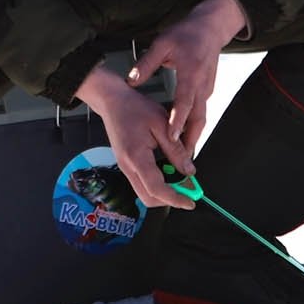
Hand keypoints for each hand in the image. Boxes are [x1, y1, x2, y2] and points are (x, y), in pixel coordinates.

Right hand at [74, 64, 194, 210]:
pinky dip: (157, 184)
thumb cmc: (134, 108)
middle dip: (170, 200)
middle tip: (188, 192)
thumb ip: (176, 150)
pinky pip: (142, 183)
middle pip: (148, 198)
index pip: (156, 189)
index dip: (175, 199)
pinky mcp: (126, 165)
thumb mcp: (161, 124)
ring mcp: (125, 168)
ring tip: (181, 181)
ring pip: (145, 193)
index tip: (190, 202)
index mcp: (136, 157)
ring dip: (164, 192)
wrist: (113, 102)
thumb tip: (189, 171)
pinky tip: (169, 171)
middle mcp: (127, 167)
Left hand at [128, 0, 248, 155]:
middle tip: (183, 159)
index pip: (184, 102)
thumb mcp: (162, 43)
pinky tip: (185, 134)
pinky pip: (201, 111)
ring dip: (194, 135)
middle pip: (198, 117)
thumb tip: (131, 81)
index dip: (178, 121)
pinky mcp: (208, 89)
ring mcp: (207, 88)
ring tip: (184, 154)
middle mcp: (202, 85)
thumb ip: (146, 64)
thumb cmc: (187, 33)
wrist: (212, 27)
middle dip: (191, 139)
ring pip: (201, 117)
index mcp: (191, 73)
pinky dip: (194, 125)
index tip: (172, 137)